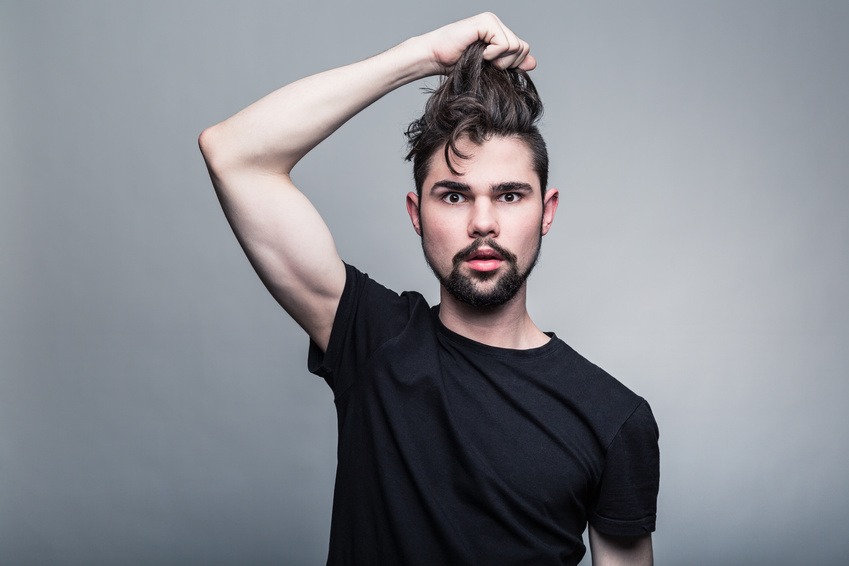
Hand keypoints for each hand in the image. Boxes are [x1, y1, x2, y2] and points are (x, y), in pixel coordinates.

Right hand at [419, 12, 535, 74]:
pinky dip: (492, 54)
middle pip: (522, 48)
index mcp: (499, 33)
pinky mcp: (486, 22)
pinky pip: (504, 43)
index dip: (512, 64)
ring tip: (482, 58)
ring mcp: (492, 21)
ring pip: (515, 46)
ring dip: (499, 59)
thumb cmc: (455, 65)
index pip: (523, 49)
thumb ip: (511, 63)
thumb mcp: (489, 68)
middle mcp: (497, 24)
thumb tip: (533, 63)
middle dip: (507, 63)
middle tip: (487, 63)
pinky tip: (479, 53)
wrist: (434, 58)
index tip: (493, 67)